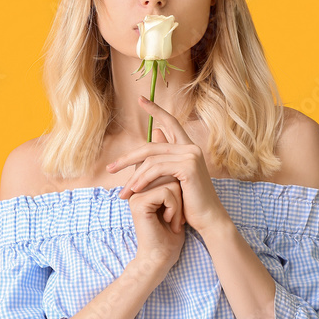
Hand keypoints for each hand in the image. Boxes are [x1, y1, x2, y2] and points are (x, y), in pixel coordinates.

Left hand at [107, 95, 229, 234]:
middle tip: (110, 168)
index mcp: (188, 148)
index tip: (140, 99)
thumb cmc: (190, 203)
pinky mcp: (188, 166)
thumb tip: (154, 133)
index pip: (170, 122)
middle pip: (151, 145)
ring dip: (133, 177)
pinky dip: (143, 179)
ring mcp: (191, 155)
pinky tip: (135, 190)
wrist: (208, 219)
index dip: (155, 109)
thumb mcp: (173, 179)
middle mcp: (191, 147)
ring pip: (151, 159)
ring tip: (123, 193)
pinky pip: (157, 169)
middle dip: (128, 157)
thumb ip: (163, 160)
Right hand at [128, 175, 185, 272]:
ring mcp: (136, 195)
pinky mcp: (139, 202)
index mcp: (143, 186)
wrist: (163, 256)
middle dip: (179, 196)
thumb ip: (172, 182)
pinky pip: (167, 192)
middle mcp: (137, 188)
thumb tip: (178, 164)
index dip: (178, 189)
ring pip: (170, 182)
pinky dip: (175, 208)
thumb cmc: (171, 232)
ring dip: (178, 203)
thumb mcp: (175, 201)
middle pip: (169, 174)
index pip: (167, 170)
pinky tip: (170, 221)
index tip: (176, 210)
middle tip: (176, 216)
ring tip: (173, 219)